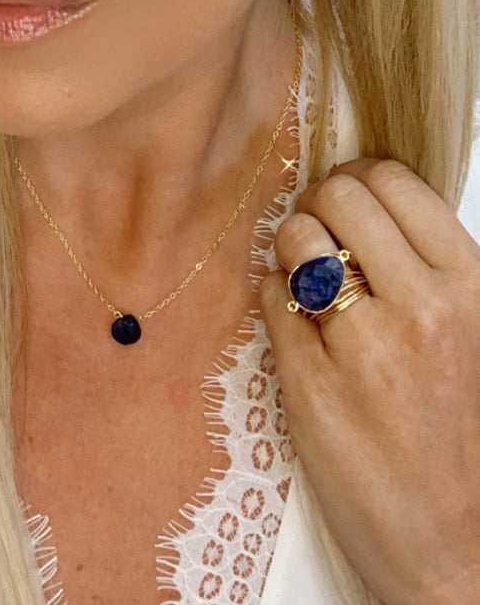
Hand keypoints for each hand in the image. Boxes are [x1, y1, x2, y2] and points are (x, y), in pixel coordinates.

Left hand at [258, 156, 479, 604]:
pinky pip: (270, 300)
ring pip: (293, 240)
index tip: (350, 199)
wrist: (458, 548)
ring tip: (306, 278)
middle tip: (319, 233)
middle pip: (336, 198)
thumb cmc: (464, 434)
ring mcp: (360, 348)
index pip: (392, 181)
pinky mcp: (309, 386)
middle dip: (318, 206)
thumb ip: (427, 267)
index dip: (359, 180)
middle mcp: (419, 308)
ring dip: (290, 249)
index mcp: (468, 286)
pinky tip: (298, 325)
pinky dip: (275, 300)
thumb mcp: (472, 331)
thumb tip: (364, 198)